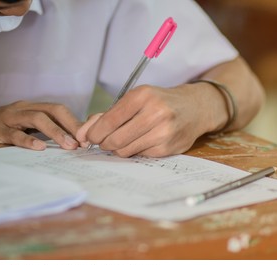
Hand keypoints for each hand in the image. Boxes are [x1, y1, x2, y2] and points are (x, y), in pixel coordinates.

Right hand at [0, 101, 81, 149]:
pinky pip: (14, 134)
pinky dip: (28, 141)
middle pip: (53, 109)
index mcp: (31, 108)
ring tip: (69, 145)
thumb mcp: (20, 127)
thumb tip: (67, 142)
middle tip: (83, 141)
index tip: (87, 137)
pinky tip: (39, 149)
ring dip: (56, 132)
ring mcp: (9, 118)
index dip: (74, 121)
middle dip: (71, 124)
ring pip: (37, 118)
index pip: (58, 109)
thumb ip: (40, 131)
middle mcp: (22, 109)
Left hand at [76, 84, 216, 157]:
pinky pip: (138, 155)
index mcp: (142, 96)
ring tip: (124, 139)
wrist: (194, 108)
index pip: (108, 121)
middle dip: (104, 143)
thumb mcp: (134, 99)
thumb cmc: (158, 102)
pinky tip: (141, 141)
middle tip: (105, 140)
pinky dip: (134, 150)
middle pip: (114, 139)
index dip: (94, 133)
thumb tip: (82, 134)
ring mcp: (163, 132)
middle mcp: (154, 113)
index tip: (89, 137)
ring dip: (118, 148)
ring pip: (125, 150)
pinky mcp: (167, 148)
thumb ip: (106, 115)